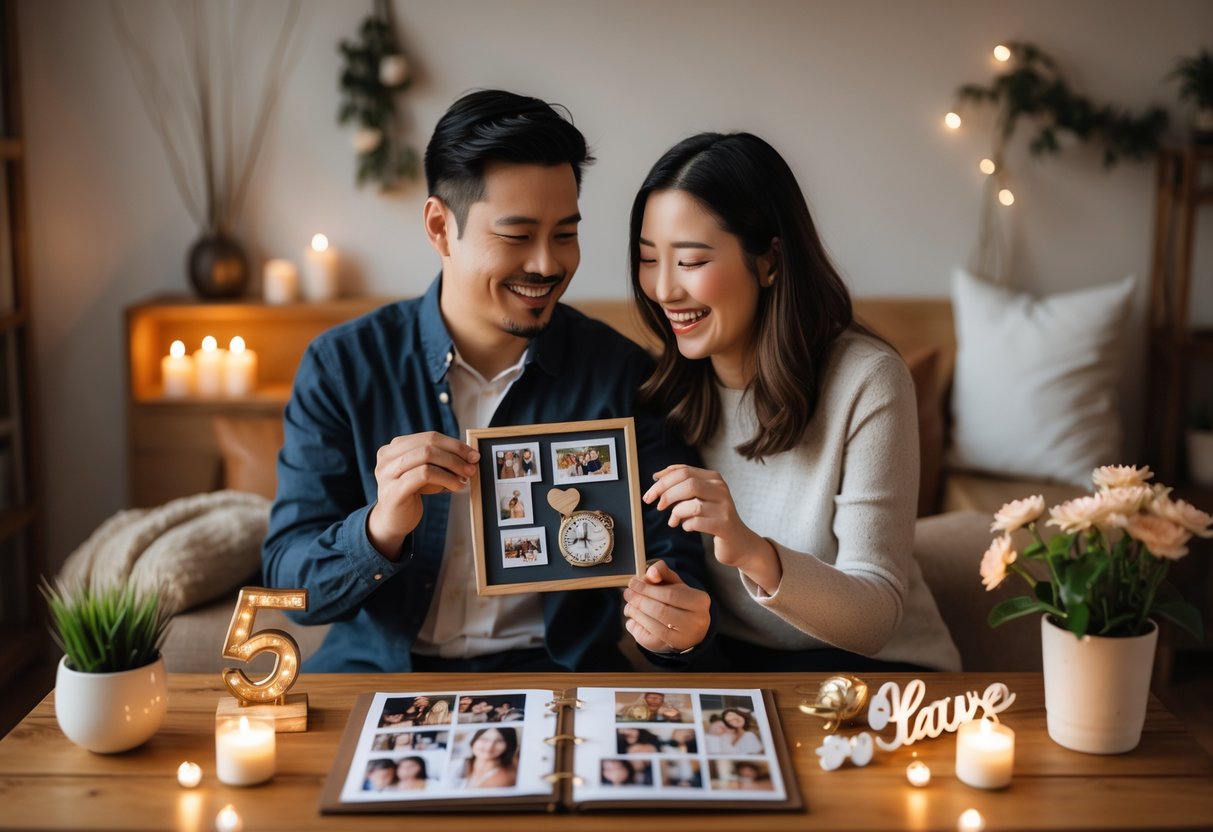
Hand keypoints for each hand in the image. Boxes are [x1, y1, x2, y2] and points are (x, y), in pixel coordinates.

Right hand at [367, 431, 478, 559]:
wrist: (393, 521)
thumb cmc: (411, 494)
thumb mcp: (424, 472)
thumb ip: (438, 460)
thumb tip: (469, 455)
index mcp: (394, 447)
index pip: (429, 437)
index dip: (454, 444)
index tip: (473, 454)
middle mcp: (387, 457)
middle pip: (428, 444)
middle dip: (455, 453)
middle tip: (472, 465)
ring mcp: (387, 473)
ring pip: (426, 456)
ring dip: (452, 466)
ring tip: (465, 477)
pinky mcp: (393, 490)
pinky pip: (424, 475)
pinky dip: (445, 479)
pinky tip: (456, 486)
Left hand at [623, 559, 710, 652]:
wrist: (688, 626)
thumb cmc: (678, 600)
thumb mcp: (673, 582)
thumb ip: (661, 572)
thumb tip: (651, 573)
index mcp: (700, 601)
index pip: (670, 594)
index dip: (648, 589)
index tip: (633, 583)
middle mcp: (697, 622)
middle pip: (662, 611)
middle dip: (640, 601)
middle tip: (627, 594)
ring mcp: (686, 637)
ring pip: (655, 626)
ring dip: (636, 614)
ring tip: (629, 605)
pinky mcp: (673, 647)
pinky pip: (650, 637)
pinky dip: (637, 626)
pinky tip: (633, 618)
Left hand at [643, 464, 781, 593]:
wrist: (738, 542)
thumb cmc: (713, 517)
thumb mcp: (699, 497)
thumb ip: (681, 485)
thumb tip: (657, 477)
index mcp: (714, 478)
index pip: (684, 471)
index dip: (663, 481)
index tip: (650, 492)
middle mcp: (721, 489)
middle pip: (687, 484)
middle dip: (666, 494)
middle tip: (656, 506)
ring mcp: (724, 507)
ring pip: (691, 504)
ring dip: (676, 513)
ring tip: (673, 521)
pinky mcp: (724, 525)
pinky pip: (696, 522)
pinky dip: (686, 525)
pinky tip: (686, 527)